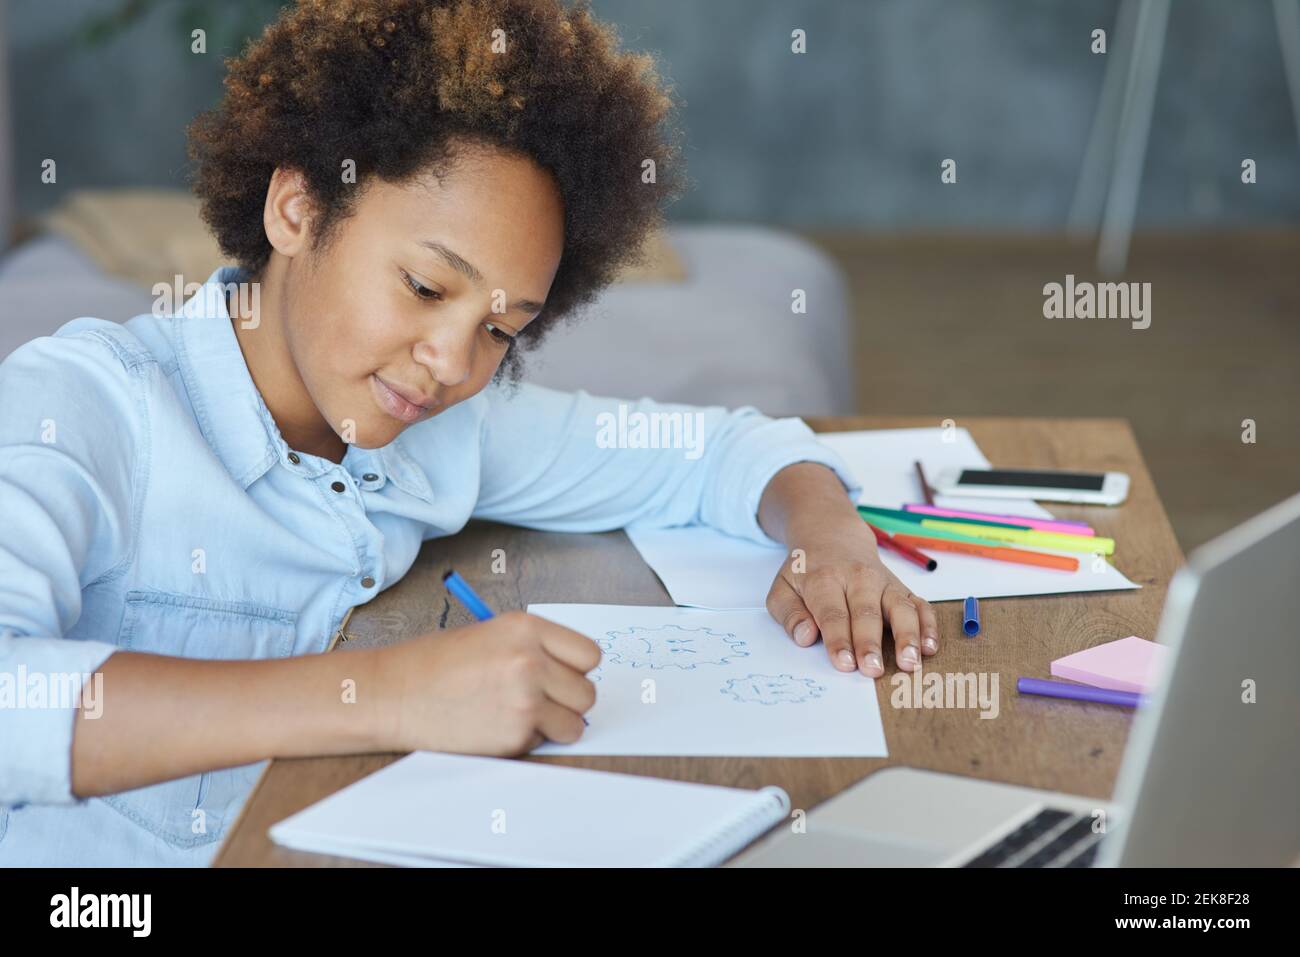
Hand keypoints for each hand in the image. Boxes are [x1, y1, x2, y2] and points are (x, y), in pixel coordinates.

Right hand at [375, 611, 599, 754]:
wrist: (393, 694)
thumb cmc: (436, 664)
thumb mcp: (491, 634)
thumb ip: (535, 648)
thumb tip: (571, 673)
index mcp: (526, 628)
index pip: (589, 654)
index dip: (577, 669)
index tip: (563, 676)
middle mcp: (530, 661)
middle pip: (587, 692)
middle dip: (568, 700)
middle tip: (540, 700)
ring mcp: (525, 700)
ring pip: (574, 723)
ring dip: (555, 724)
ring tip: (520, 714)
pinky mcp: (514, 736)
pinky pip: (545, 742)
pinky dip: (528, 740)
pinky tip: (496, 725)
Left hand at [765, 514, 939, 676]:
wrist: (832, 537)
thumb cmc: (808, 570)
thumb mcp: (783, 587)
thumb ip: (789, 614)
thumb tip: (805, 636)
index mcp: (825, 579)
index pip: (832, 613)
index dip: (839, 639)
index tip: (845, 663)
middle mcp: (858, 579)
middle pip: (867, 613)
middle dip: (871, 643)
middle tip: (873, 669)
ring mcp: (884, 583)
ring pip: (900, 608)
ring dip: (908, 636)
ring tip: (910, 662)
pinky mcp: (902, 588)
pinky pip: (920, 605)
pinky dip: (929, 625)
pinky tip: (930, 647)